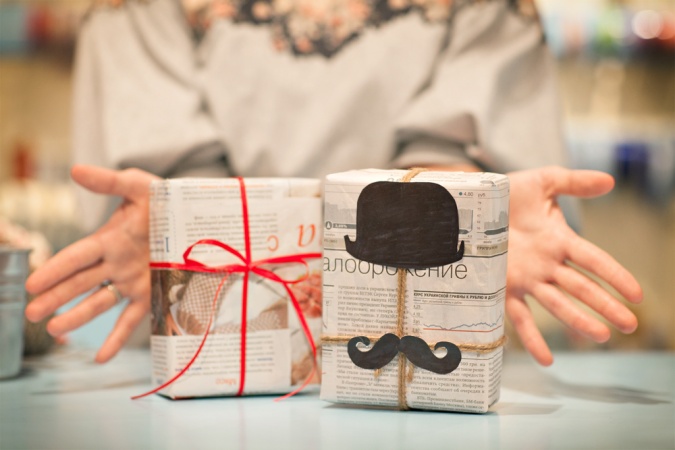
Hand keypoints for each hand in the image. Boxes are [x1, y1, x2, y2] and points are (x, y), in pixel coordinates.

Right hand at [25, 165, 158, 362]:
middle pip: (80, 283)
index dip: (55, 270)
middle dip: (56, 297)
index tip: (32, 284)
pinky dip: (116, 339)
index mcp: (109, 240)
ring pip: (99, 302)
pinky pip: (131, 319)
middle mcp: (116, 264)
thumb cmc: (166, 199)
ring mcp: (132, 281)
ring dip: (78, 316)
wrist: (200, 217)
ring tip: (55, 330)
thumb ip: (109, 182)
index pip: (76, 257)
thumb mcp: (140, 186)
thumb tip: (75, 170)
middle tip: (32, 313)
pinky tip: (100, 357)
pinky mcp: (151, 294)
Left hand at [506, 166, 642, 365]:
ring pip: (557, 303)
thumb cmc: (506, 192)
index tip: (636, 294)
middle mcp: (546, 264)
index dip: (615, 275)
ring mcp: (526, 278)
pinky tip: (546, 359)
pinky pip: (519, 316)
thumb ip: (574, 182)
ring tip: (599, 336)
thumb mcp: (543, 182)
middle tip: (628, 324)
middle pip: (581, 287)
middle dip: (605, 305)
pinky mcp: (503, 287)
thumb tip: (610, 181)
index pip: (594, 260)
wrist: (469, 202)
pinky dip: (532, 338)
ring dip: (578, 320)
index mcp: (558, 240)